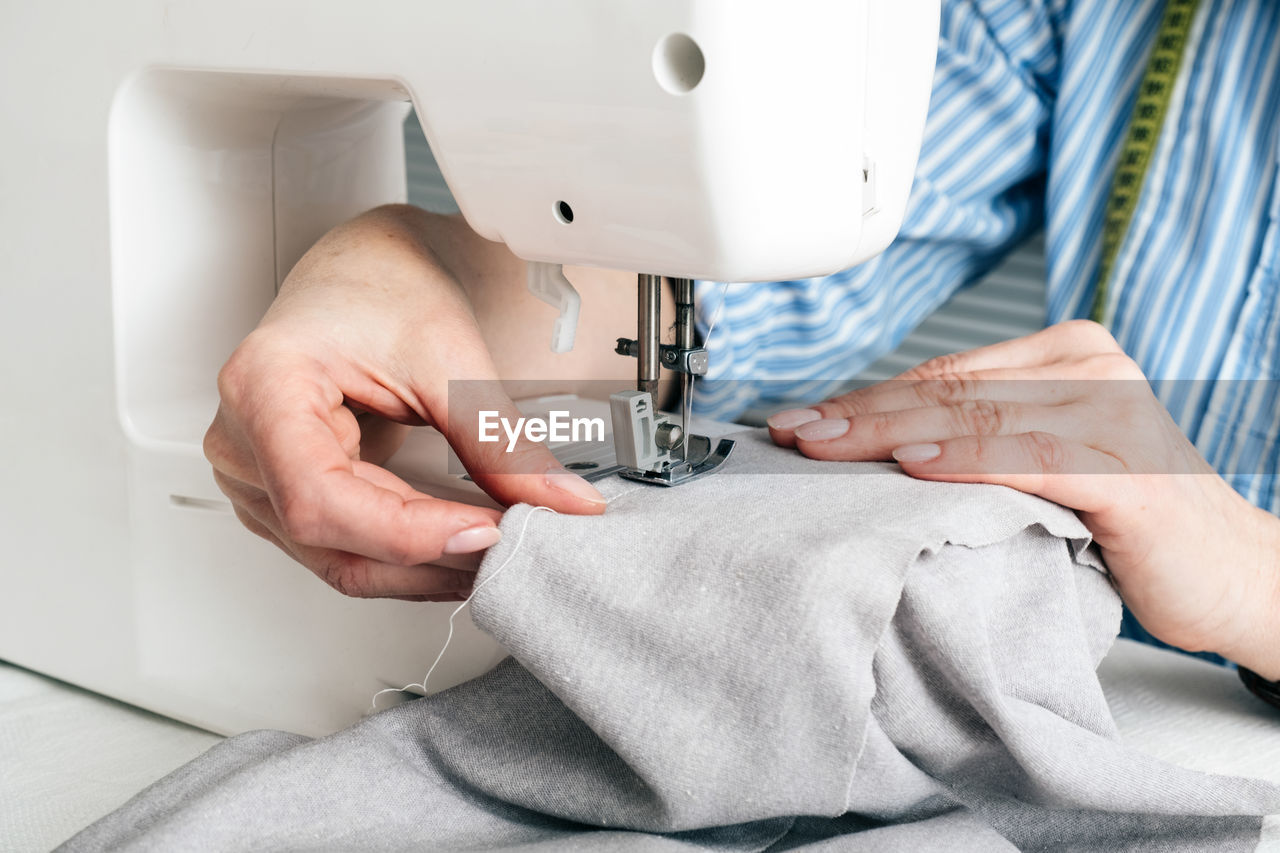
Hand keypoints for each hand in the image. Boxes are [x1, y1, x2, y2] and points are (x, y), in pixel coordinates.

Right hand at [204, 207, 605, 600]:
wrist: (369, 273)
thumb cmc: (385, 289)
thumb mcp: (451, 359)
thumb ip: (502, 443)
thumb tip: (563, 503)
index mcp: (264, 386)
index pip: (321, 498)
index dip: (407, 531)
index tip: (486, 527)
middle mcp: (241, 441)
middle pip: (332, 541)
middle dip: (430, 556)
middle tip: (511, 544)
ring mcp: (255, 477)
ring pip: (340, 561)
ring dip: (423, 568)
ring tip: (492, 548)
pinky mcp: (284, 497)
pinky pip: (344, 551)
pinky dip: (408, 557)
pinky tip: (459, 546)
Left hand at [767, 320, 1279, 676]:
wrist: (1228, 572)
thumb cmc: (1122, 518)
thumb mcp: (1041, 460)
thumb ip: (977, 437)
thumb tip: (872, 442)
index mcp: (1064, 355)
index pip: (940, 374)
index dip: (863, 398)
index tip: (799, 420)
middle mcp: (1090, 368)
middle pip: (947, 389)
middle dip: (858, 415)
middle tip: (793, 434)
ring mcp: (1112, 413)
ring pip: (976, 415)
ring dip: (889, 433)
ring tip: (825, 448)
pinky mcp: (1127, 469)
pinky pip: (1031, 456)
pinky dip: (967, 459)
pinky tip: (914, 465)